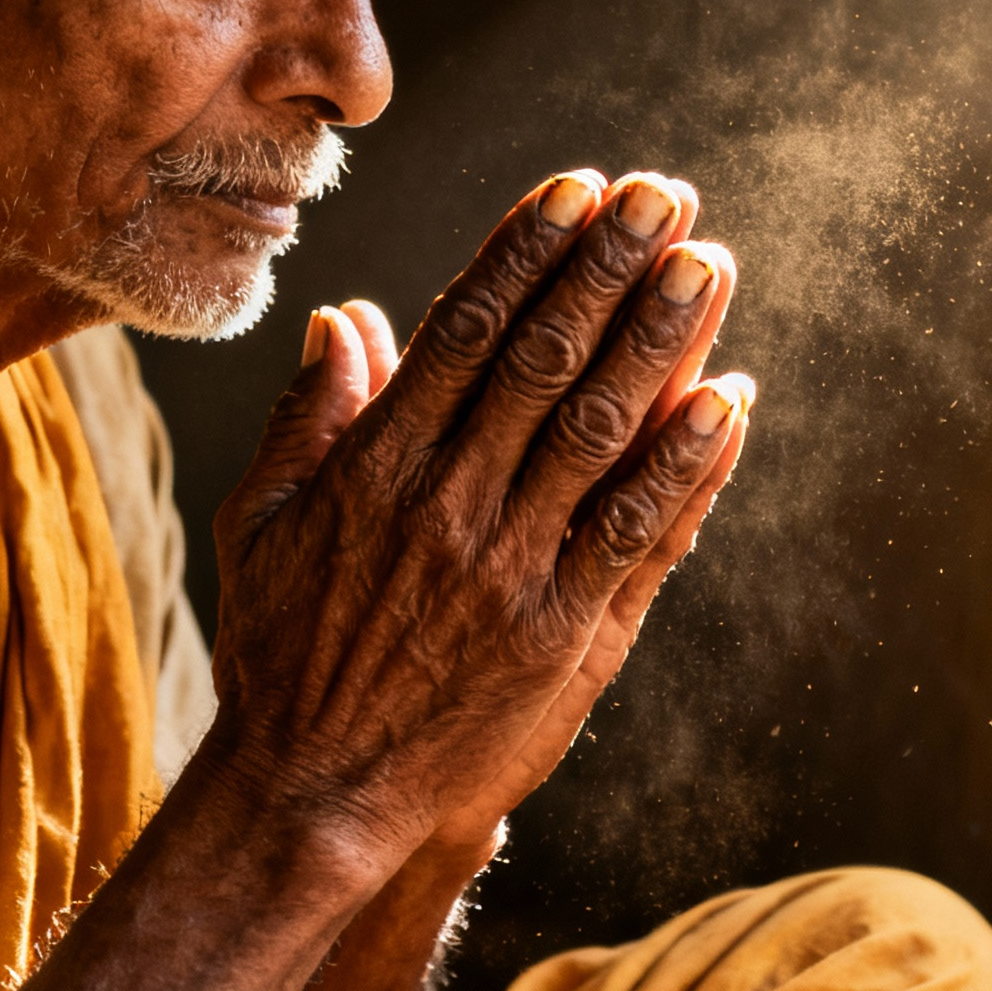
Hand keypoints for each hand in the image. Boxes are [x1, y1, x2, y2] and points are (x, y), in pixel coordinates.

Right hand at [198, 170, 751, 889]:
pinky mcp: (566, 640)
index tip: (579, 189)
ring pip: (601, 434)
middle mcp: (449, 507)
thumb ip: (307, 415)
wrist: (313, 801)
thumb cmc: (281, 652)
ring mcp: (513, 573)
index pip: (464, 331)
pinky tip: (729, 402)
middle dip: (609, 268)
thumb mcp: (262, 522)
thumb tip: (345, 316)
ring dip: (662, 344)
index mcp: (376, 467)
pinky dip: (688, 467)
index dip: (528, 252)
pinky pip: (640, 538)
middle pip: (544, 362)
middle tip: (666, 194)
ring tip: (710, 265)